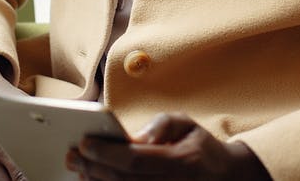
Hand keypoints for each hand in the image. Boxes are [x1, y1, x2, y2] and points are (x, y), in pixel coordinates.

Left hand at [65, 112, 269, 180]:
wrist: (227, 179)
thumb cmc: (201, 149)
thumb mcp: (189, 125)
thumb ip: (163, 124)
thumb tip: (137, 136)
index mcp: (181, 162)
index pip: (135, 160)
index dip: (106, 153)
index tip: (84, 142)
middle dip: (93, 168)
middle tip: (72, 155)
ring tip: (79, 168)